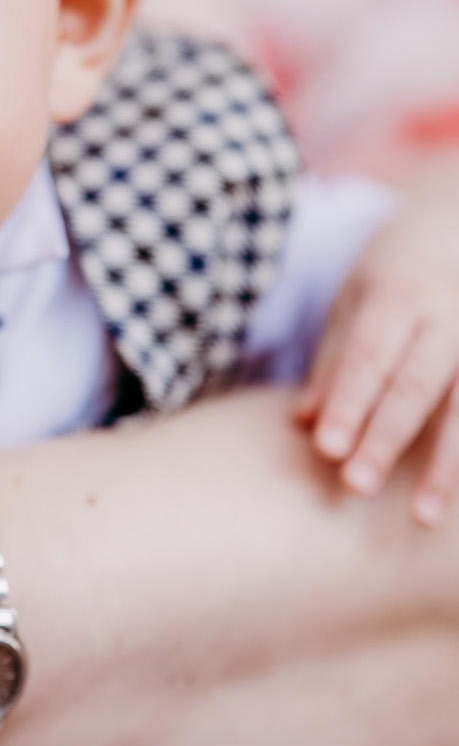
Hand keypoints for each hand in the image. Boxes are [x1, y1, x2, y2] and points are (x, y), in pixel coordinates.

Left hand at [296, 195, 458, 525]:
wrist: (457, 227)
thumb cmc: (393, 275)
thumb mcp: (354, 300)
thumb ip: (332, 362)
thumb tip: (302, 424)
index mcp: (398, 295)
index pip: (369, 357)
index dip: (348, 403)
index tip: (325, 449)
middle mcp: (449, 315)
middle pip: (416, 386)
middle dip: (386, 439)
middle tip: (356, 487)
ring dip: (445, 467)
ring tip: (422, 518)